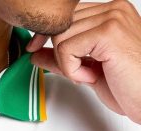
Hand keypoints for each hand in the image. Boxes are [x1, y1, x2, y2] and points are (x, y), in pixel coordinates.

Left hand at [26, 0, 140, 123]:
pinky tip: (90, 76)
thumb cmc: (128, 86)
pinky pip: (66, 49)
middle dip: (60, 55)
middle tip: (81, 73)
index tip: (37, 50)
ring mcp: (112, 18)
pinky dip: (71, 70)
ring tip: (89, 75)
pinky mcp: (108, 33)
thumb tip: (36, 53)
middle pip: (59, 26)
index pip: (65, 17)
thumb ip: (62, 58)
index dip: (49, 36)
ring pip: (59, 38)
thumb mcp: (86, 70)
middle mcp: (113, 10)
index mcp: (110, 14)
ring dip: (67, 65)